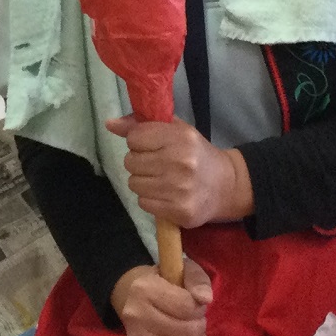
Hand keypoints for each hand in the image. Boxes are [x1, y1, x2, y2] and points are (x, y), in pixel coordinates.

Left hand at [105, 115, 253, 227]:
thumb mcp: (176, 131)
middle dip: (139, 162)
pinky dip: (150, 199)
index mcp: (181, 137)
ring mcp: (180, 189)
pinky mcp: (179, 211)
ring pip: (134, 183)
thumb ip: (141, 124)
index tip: (153, 147)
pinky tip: (166, 194)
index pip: (134, 138)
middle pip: (130, 162)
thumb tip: (109, 124)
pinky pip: (143, 203)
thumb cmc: (196, 154)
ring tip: (162, 180)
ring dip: (143, 182)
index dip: (139, 142)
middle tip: (158, 165)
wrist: (226, 186)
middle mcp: (181, 162)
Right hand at [111, 258, 213, 335]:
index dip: (200, 309)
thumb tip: (206, 299)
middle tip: (198, 321)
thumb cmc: (164, 282)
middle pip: (186, 331)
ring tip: (197, 335)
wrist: (133, 296)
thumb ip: (198, 280)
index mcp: (144, 289)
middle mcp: (135, 315)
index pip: (186, 307)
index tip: (198, 306)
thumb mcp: (183, 271)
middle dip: (201, 327)